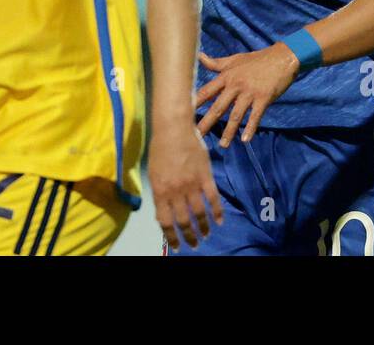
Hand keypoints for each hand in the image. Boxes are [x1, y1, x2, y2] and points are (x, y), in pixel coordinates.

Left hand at [148, 120, 221, 251]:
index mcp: (160, 191)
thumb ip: (160, 194)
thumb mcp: (154, 174)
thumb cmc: (160, 149)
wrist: (173, 128)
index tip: (176, 246)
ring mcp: (192, 184)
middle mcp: (176, 191)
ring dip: (203, 228)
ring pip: (199, 213)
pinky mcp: (205, 176)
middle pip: (184, 221)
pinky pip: (213, 199)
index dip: (171, 236)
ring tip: (206, 235)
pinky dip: (217, 212)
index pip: (166, 222)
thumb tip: (164, 213)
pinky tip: (219, 221)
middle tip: (194, 244)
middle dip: (189, 236)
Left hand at [196, 45, 301, 146]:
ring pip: (236, 115)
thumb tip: (199, 56)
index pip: (207, 91)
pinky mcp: (264, 98)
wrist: (283, 57)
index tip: (183, 113)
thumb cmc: (257, 59)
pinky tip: (245, 139)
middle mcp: (236, 85)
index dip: (195, 103)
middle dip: (207, 122)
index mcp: (227, 76)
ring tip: (223, 145)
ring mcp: (250, 93)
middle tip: (196, 136)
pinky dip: (250, 128)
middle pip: (218, 107)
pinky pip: (255, 116)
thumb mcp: (235, 59)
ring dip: (229, 131)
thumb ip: (216, 62)